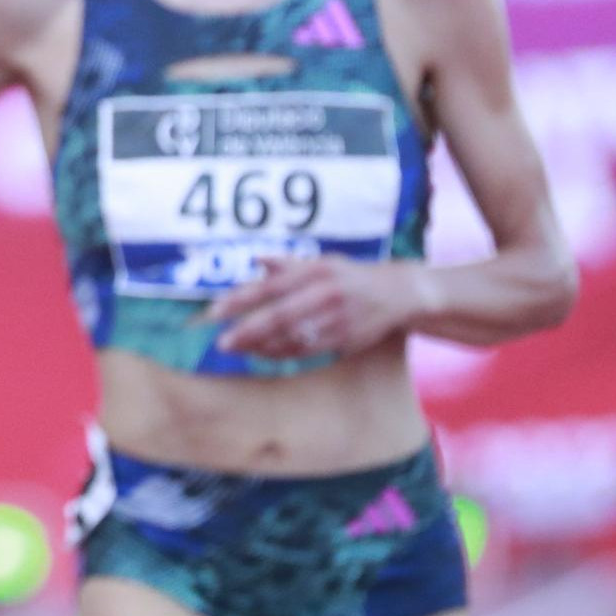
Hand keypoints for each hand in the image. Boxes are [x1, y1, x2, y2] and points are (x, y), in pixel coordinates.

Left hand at [208, 256, 431, 359]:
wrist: (399, 294)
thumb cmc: (351, 276)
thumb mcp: (323, 261)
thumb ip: (288, 264)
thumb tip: (256, 262)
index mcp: (316, 271)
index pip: (271, 287)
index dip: (241, 300)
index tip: (215, 311)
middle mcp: (325, 295)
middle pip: (279, 317)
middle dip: (247, 331)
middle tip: (222, 342)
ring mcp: (336, 320)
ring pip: (292, 338)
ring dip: (261, 346)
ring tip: (237, 348)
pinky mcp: (344, 339)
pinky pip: (306, 350)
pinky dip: (282, 353)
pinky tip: (262, 353)